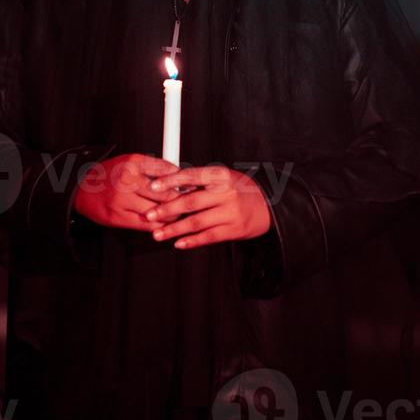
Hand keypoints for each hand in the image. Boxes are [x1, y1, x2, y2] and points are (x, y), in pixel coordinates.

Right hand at [72, 152, 189, 231]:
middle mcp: (128, 180)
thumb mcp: (131, 161)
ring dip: (171, 215)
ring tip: (178, 214)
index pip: (167, 171)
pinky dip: (158, 226)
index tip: (192, 185)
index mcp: (133, 162)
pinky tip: (163, 224)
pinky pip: (146, 225)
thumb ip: (153, 166)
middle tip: (189, 203)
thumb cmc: (110, 174)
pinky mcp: (118, 217)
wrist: (82, 189)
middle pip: (165, 194)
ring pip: (157, 212)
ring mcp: (122, 200)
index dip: (183, 180)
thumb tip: (179, 175)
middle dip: (180, 200)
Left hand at [142, 165, 272, 248]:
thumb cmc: (241, 189)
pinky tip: (178, 243)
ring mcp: (231, 213)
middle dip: (166, 210)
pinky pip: (209, 237)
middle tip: (149, 215)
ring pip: (196, 222)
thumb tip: (171, 185)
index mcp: (221, 176)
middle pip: (190, 202)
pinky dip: (192, 241)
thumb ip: (201, 181)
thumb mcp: (224, 177)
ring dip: (174, 229)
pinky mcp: (234, 230)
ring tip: (158, 234)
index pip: (190, 176)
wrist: (270, 205)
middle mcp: (226, 193)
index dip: (170, 182)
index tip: (152, 187)